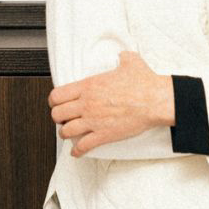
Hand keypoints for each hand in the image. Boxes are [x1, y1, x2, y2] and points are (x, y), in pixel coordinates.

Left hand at [47, 50, 171, 156]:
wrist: (155, 101)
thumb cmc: (144, 83)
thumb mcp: (130, 61)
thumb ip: (123, 57)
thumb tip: (124, 55)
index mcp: (88, 86)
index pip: (57, 95)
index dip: (53, 101)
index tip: (56, 104)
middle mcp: (87, 104)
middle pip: (57, 114)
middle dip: (58, 118)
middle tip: (63, 119)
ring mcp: (94, 120)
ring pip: (66, 131)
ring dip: (65, 134)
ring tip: (68, 134)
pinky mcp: (104, 134)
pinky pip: (83, 146)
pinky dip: (78, 151)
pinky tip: (77, 153)